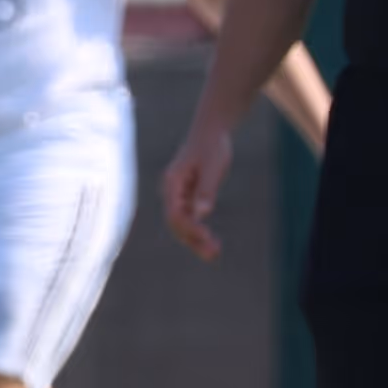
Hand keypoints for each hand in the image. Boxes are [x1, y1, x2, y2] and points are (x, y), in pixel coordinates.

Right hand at [160, 120, 238, 261]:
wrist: (211, 131)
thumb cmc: (212, 146)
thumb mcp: (213, 167)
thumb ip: (206, 190)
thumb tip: (202, 214)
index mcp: (172, 183)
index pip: (175, 214)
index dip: (189, 228)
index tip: (207, 236)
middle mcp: (172, 192)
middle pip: (177, 224)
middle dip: (193, 240)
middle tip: (213, 255)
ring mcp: (179, 196)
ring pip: (184, 225)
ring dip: (197, 240)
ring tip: (215, 254)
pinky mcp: (189, 197)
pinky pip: (191, 220)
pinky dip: (200, 232)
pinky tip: (213, 242)